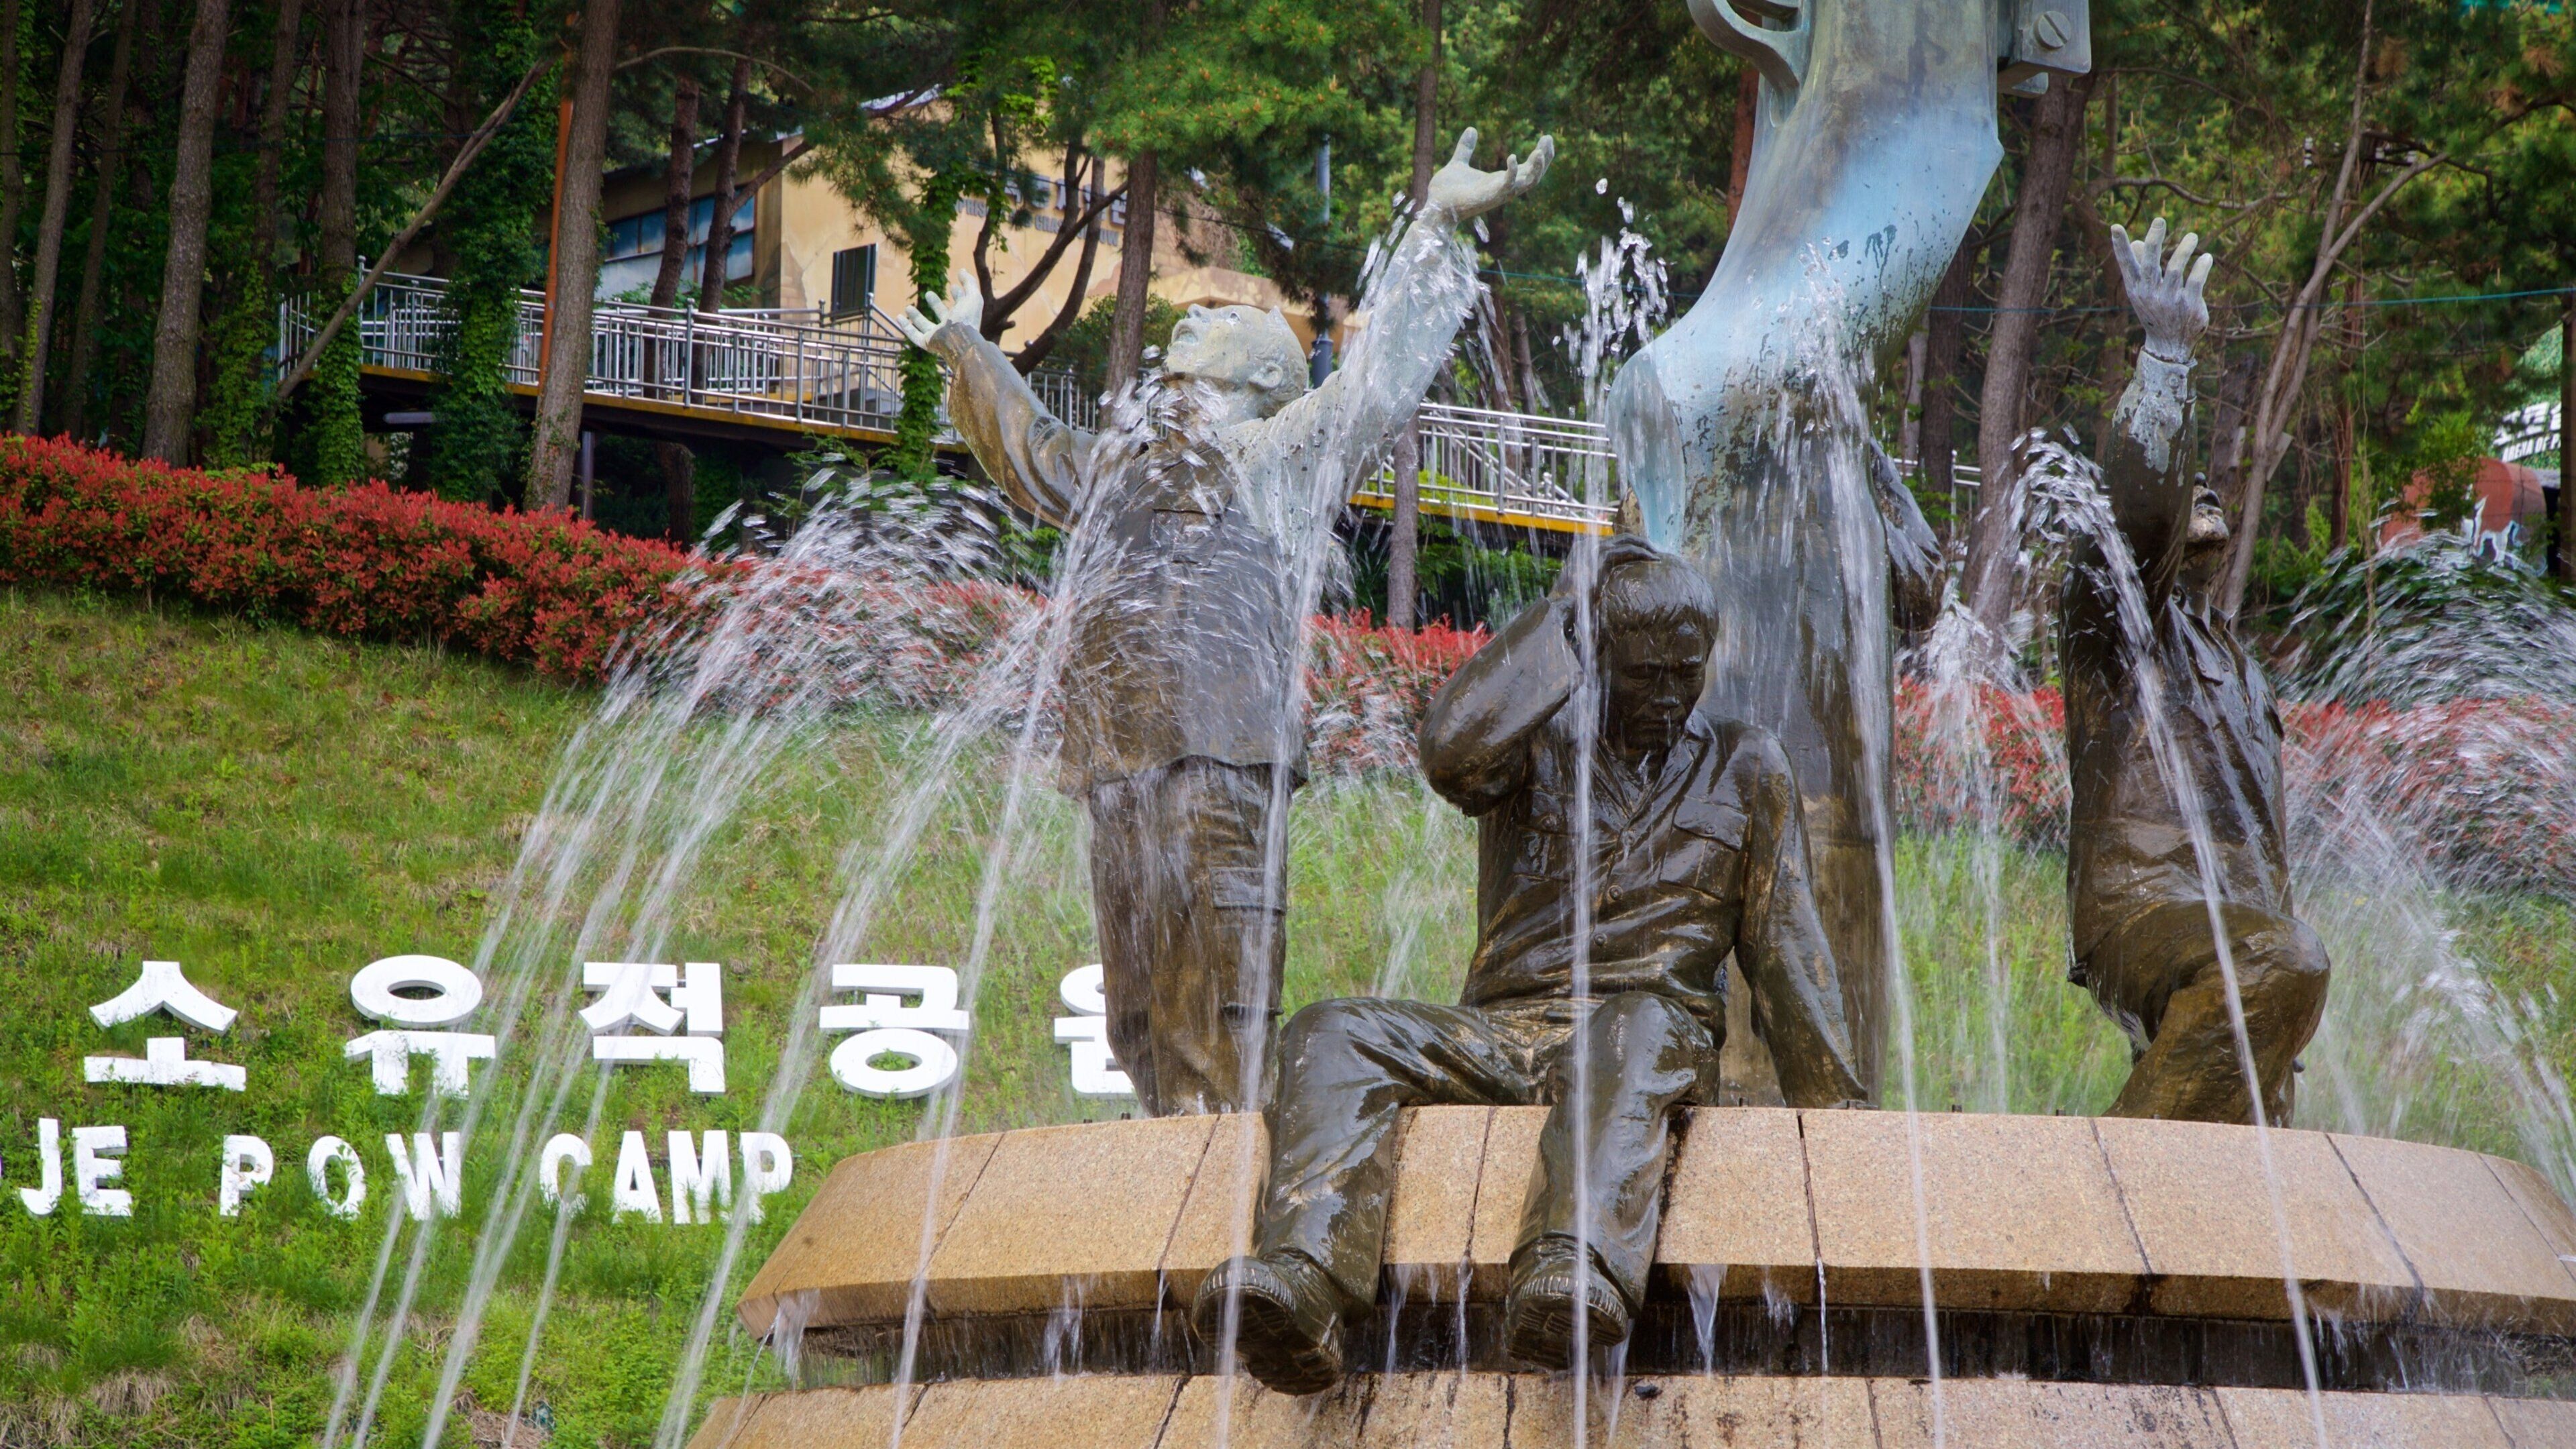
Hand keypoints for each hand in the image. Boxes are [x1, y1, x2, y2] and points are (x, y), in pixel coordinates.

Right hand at [895, 271, 982, 348]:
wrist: (960, 340)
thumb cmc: (967, 319)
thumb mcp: (973, 296)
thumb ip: (969, 282)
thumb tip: (962, 270)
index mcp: (963, 316)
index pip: (961, 304)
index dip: (958, 294)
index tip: (954, 286)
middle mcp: (951, 327)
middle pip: (943, 315)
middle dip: (936, 304)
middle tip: (929, 294)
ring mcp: (939, 336)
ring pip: (926, 326)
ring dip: (916, 317)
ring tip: (907, 307)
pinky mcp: (928, 343)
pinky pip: (915, 336)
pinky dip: (906, 328)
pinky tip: (898, 318)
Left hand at [1423, 128, 1553, 222]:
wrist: (1433, 207)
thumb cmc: (1446, 191)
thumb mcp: (1459, 163)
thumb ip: (1466, 147)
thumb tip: (1471, 129)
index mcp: (1499, 180)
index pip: (1528, 168)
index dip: (1540, 155)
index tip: (1546, 138)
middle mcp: (1503, 188)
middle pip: (1534, 175)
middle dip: (1544, 159)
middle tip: (1549, 139)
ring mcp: (1497, 194)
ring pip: (1527, 183)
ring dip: (1536, 168)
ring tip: (1540, 151)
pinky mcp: (1488, 198)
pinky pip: (1506, 186)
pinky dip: (1511, 172)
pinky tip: (1512, 156)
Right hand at [1548, 532, 1666, 618]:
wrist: (1561, 606)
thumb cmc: (1571, 603)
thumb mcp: (1584, 588)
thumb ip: (1594, 580)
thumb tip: (1601, 587)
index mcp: (1583, 550)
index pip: (1613, 542)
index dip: (1631, 546)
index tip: (1644, 554)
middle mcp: (1588, 545)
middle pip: (1621, 537)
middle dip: (1640, 543)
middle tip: (1654, 553)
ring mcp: (1593, 548)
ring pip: (1627, 540)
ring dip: (1645, 547)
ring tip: (1657, 556)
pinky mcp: (1601, 556)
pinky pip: (1627, 549)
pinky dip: (1642, 553)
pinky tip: (1652, 560)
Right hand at [2111, 217, 2212, 362]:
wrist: (2169, 345)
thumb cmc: (2156, 313)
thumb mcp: (2145, 293)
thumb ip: (2142, 267)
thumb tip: (2138, 242)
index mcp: (2136, 289)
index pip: (2127, 264)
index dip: (2120, 246)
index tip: (2115, 226)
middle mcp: (2150, 293)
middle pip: (2150, 263)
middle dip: (2155, 240)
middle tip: (2160, 220)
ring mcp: (2169, 300)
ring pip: (2176, 269)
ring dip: (2185, 249)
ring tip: (2193, 236)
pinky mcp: (2188, 305)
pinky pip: (2195, 281)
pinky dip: (2201, 267)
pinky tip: (2206, 257)